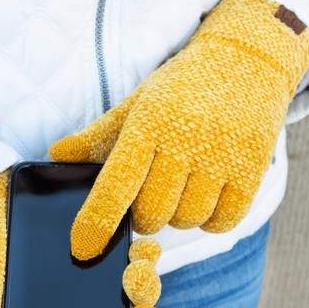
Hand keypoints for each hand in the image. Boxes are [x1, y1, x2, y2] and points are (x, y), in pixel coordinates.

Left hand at [50, 0, 308, 259]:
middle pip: (151, 214)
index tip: (83, 249)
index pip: (115, 185)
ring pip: (186, 221)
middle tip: (151, 193)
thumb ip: (97, 136)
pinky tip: (207, 194)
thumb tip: (56, 156)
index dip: (96, 222)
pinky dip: (210, 219)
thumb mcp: (137, 103)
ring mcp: (221, 157)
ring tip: (183, 186)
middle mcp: (184, 141)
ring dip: (178, 215)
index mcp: (147, 124)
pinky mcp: (252, 170)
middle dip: (144, 216)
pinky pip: (222, 222)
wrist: (248, 58)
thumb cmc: (182, 87)